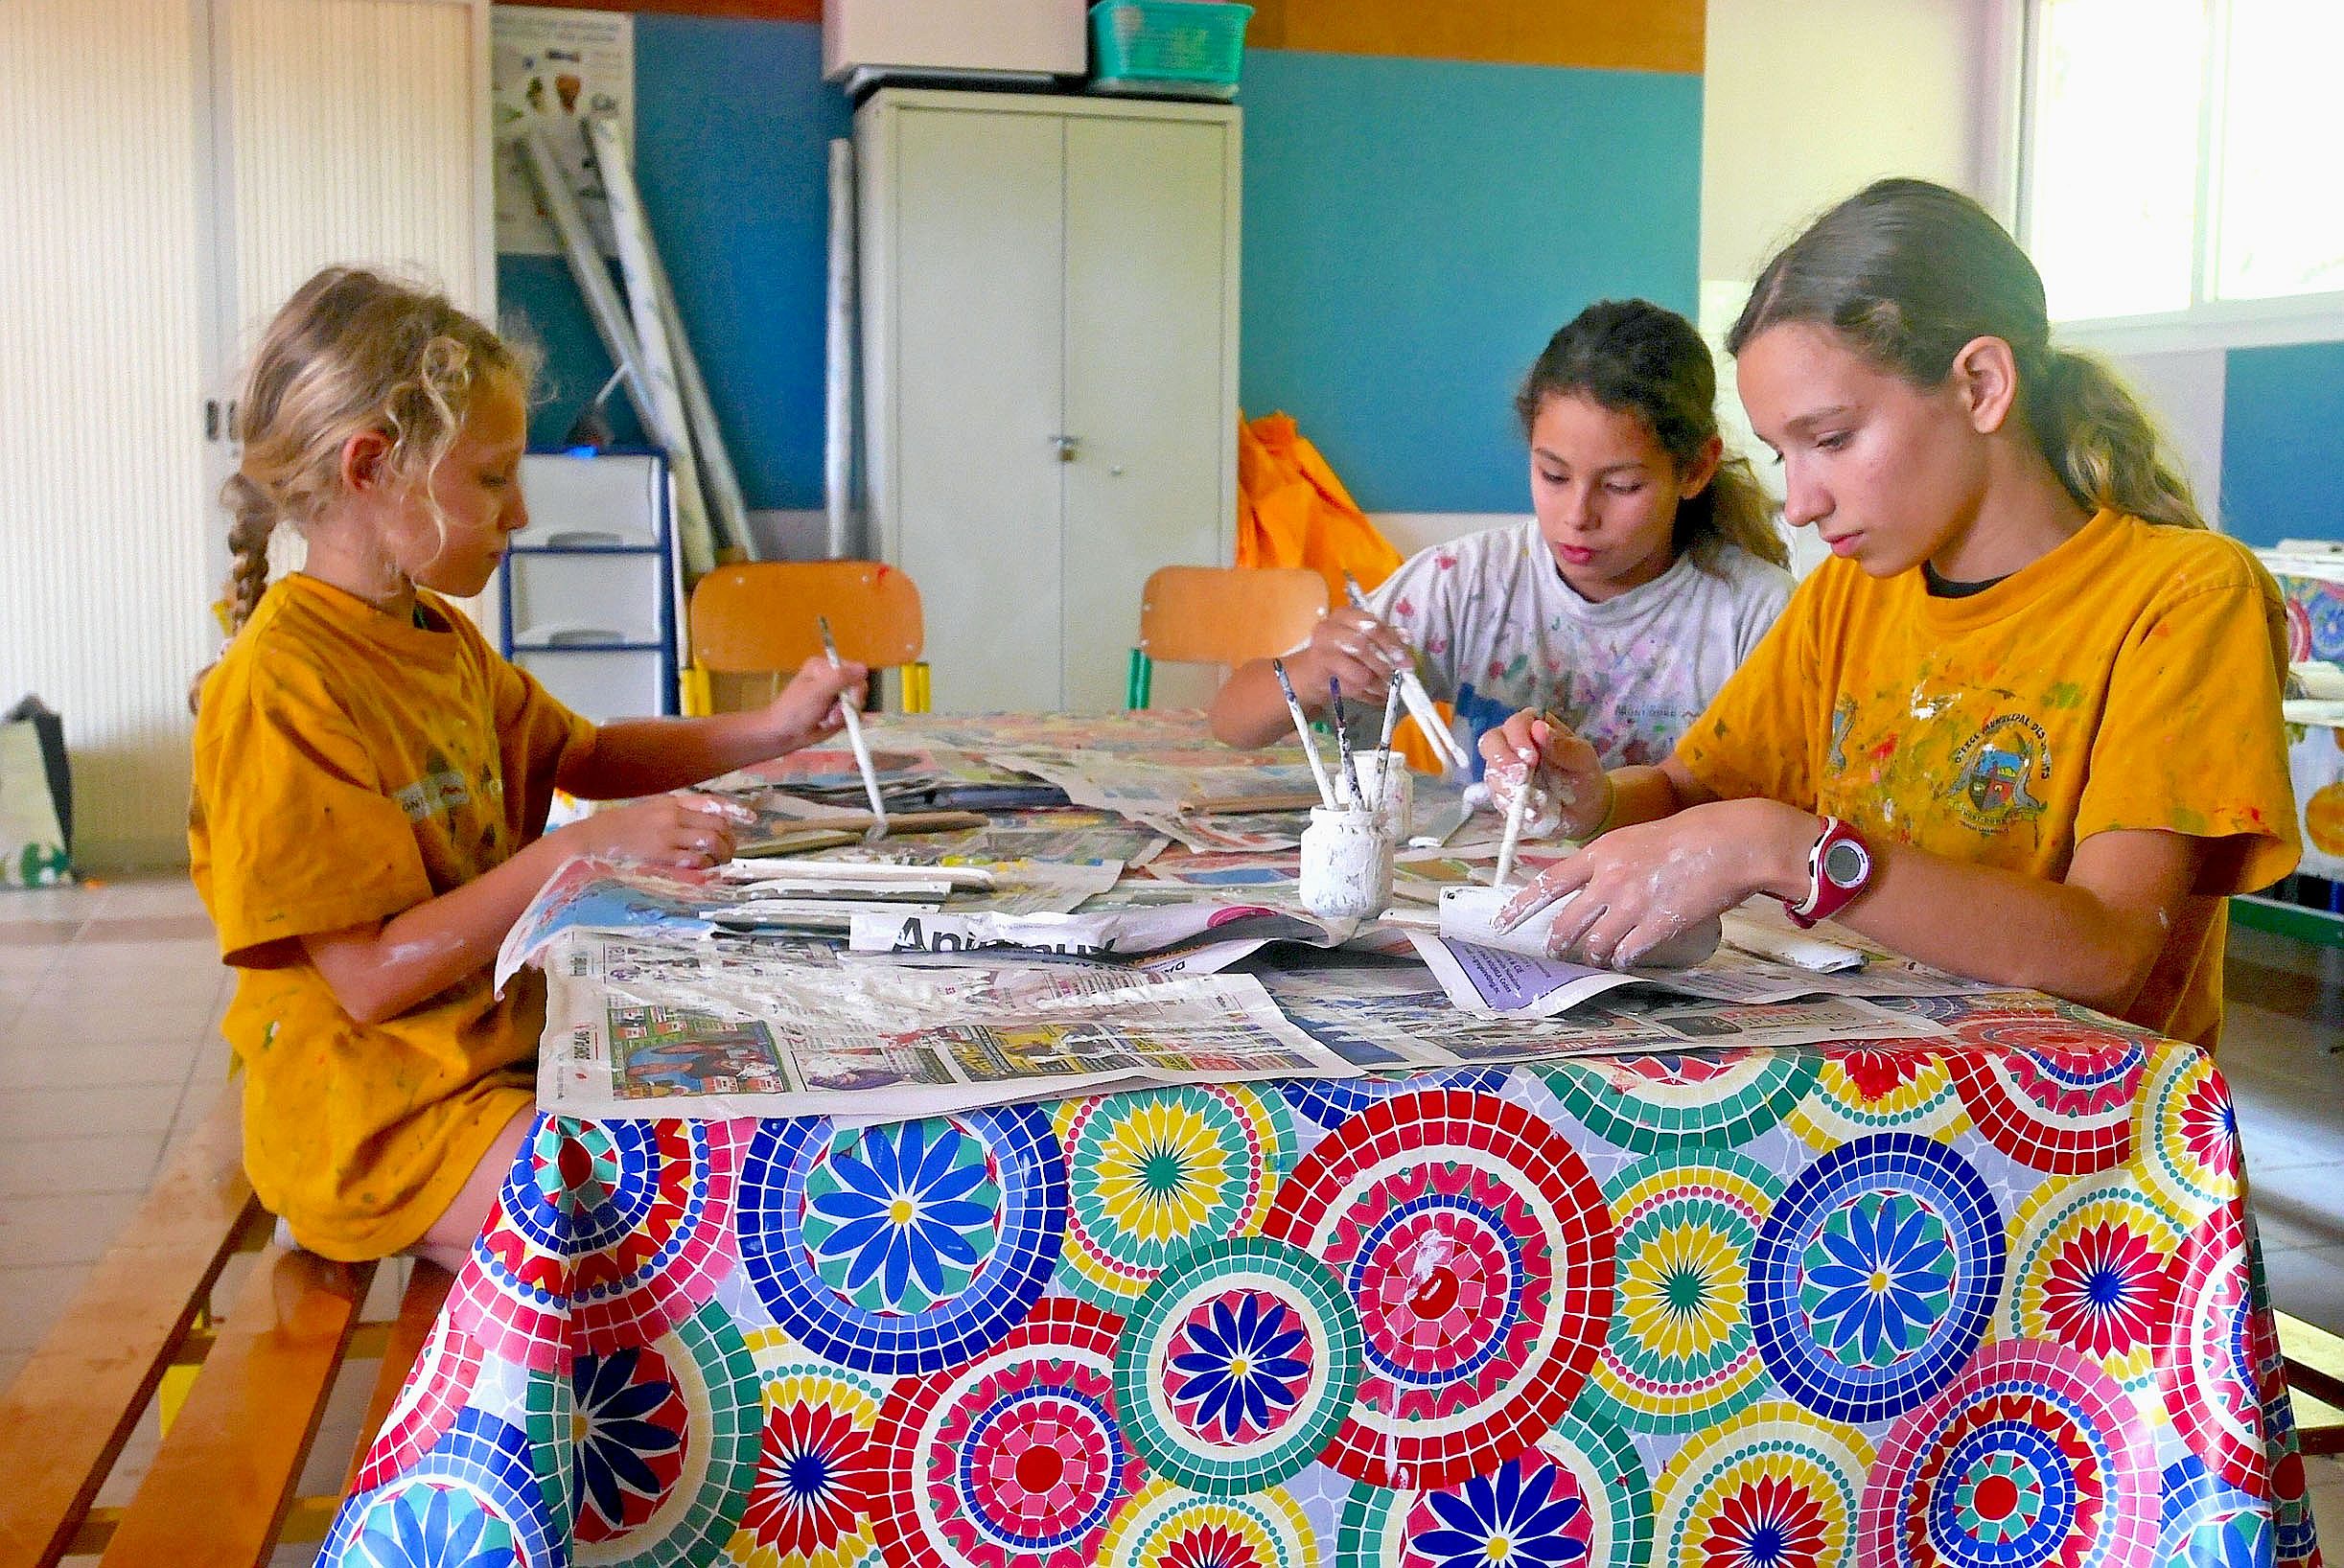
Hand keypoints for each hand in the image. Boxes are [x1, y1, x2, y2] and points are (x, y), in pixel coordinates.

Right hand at [562, 791, 749, 868]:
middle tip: (728, 854)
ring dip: (720, 856)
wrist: (584, 844)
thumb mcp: (643, 814)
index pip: (711, 803)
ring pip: (711, 843)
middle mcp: (671, 816)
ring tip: (717, 866)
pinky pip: (696, 861)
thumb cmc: (611, 833)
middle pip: (717, 825)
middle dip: (729, 841)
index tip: (750, 818)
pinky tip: (701, 873)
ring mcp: (667, 836)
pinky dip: (705, 868)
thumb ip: (669, 818)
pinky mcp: (661, 857)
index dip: (734, 812)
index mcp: (668, 803)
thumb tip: (696, 830)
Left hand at [760, 655, 869, 752]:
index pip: (855, 671)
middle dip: (848, 705)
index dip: (855, 687)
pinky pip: (851, 715)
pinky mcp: (837, 711)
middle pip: (858, 688)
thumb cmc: (795, 711)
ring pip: (856, 704)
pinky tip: (828, 724)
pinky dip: (842, 722)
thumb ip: (840, 678)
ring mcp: (835, 696)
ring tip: (827, 721)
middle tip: (833, 715)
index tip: (849, 701)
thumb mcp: (817, 691)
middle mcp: (832, 678)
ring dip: (843, 716)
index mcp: (824, 667)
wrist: (783, 735)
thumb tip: (864, 668)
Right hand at [1289, 608, 1408, 704]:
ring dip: (1377, 683)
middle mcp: (1329, 629)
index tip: (1405, 659)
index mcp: (1344, 615)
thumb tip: (1407, 638)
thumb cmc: (1341, 650)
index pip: (1372, 626)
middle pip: (1363, 647)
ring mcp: (1322, 653)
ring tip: (1386, 687)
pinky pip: (1351, 688)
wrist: (1311, 670)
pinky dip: (1367, 694)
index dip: (1392, 644)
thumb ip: (1385, 635)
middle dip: (1384, 664)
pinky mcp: (1320, 675)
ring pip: (1359, 673)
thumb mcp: (1362, 636)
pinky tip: (1375, 695)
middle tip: (1398, 675)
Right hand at [1477, 711, 1609, 839]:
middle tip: (1520, 778)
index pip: (1514, 723)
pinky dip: (1511, 805)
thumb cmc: (1584, 777)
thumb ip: (1563, 745)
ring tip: (1534, 801)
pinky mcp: (1501, 793)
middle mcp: (1514, 745)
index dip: (1517, 738)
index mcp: (1534, 727)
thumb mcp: (1582, 760)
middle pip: (1491, 742)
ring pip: (1491, 771)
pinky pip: (1495, 796)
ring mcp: (1505, 770)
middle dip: (1502, 760)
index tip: (1531, 758)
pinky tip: (1531, 811)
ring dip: (1507, 787)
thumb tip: (1539, 728)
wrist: (1585, 812)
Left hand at [1494, 797, 1813, 966]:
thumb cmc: (1687, 836)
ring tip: (1596, 956)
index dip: (1521, 907)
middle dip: (1555, 943)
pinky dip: (1623, 959)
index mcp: (1600, 853)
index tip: (1501, 923)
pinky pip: (1627, 953)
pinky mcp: (1657, 926)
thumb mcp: (1635, 838)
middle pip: (1566, 923)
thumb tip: (1586, 889)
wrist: (1731, 843)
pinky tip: (1627, 958)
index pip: (1548, 883)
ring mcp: (1632, 905)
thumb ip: (1607, 863)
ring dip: (1592, 955)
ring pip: (1595, 945)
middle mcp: (1609, 880)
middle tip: (1552, 952)